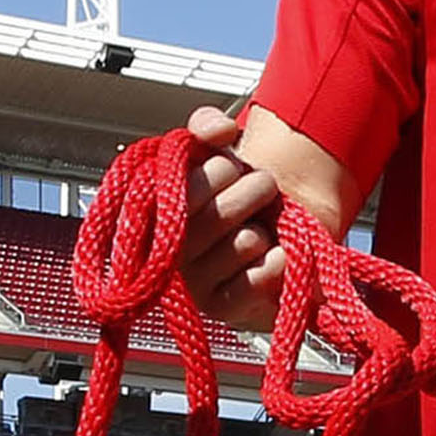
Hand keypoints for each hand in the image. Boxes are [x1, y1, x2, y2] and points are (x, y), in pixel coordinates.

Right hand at [177, 108, 289, 328]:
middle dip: (253, 192)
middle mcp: (167, 248)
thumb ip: (206, 127)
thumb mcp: (218, 152)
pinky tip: (271, 256)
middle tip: (260, 193)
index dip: (221, 169)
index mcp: (157, 207)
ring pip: (242, 243)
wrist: (279, 234)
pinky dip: (276, 262)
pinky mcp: (219, 309)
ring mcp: (191, 282)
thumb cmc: (241, 193)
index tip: (232, 169)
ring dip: (264, 230)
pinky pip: (257, 278)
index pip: (182, 181)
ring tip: (260, 230)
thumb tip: (218, 130)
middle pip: (216, 213)